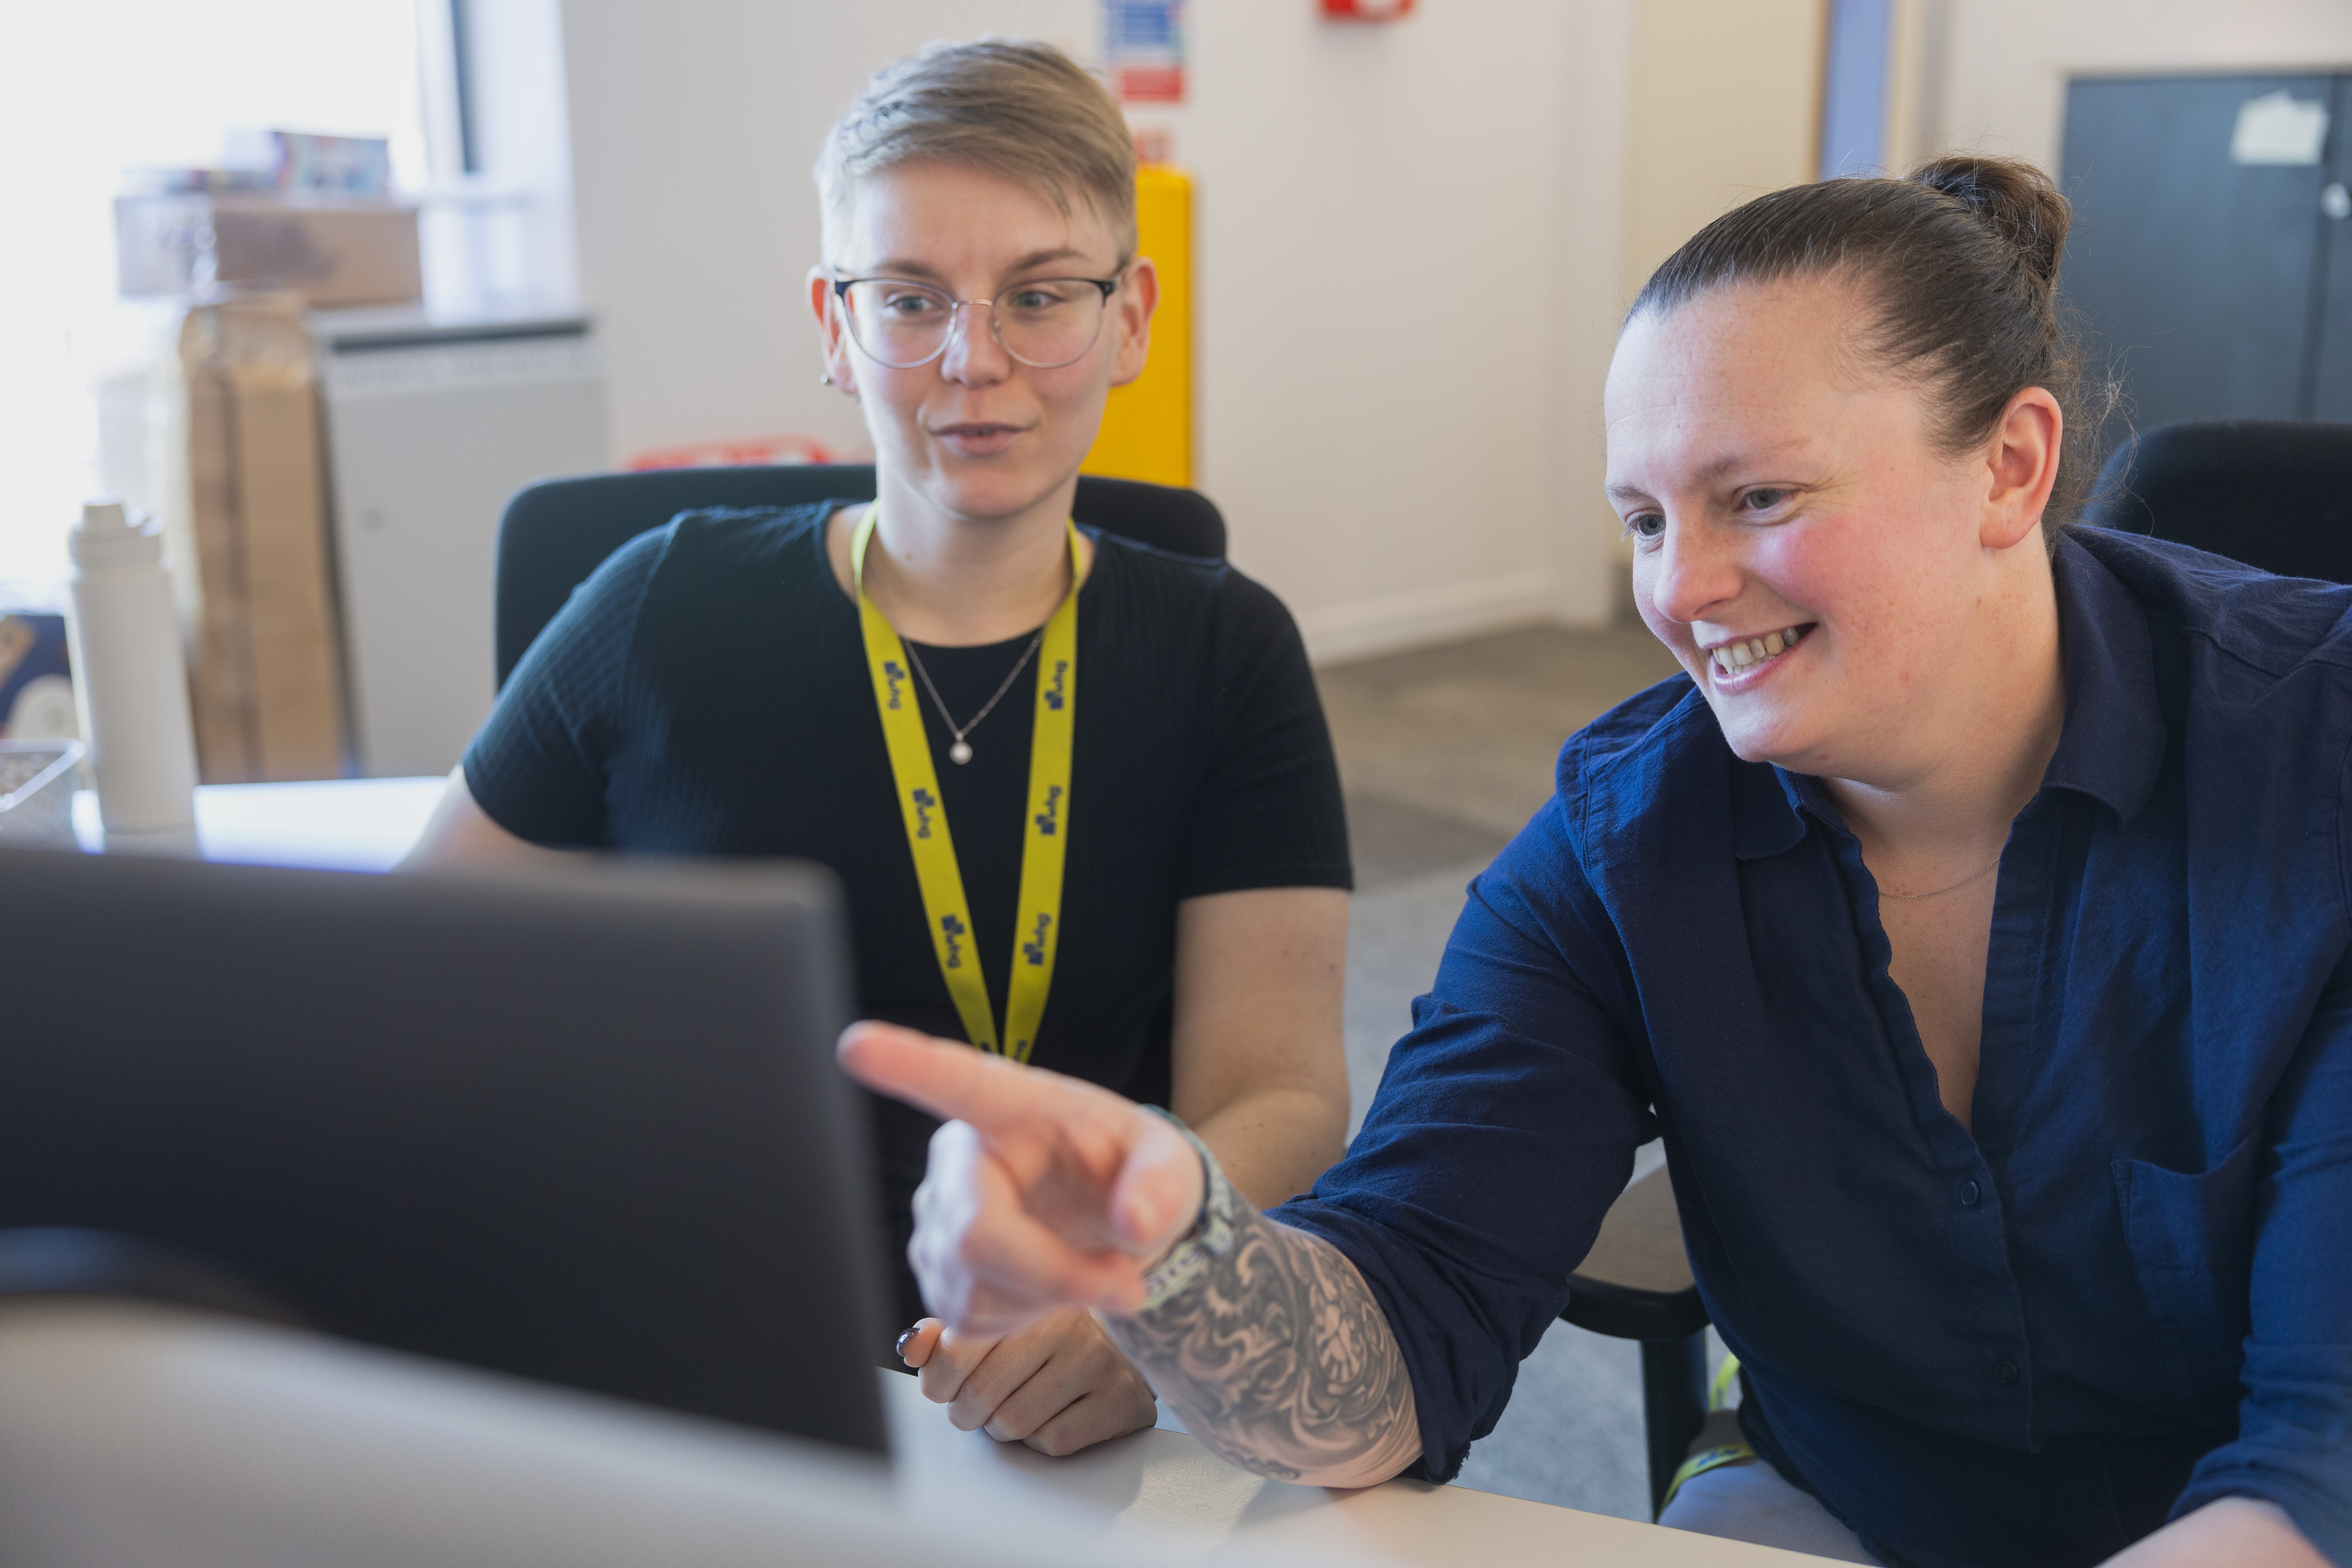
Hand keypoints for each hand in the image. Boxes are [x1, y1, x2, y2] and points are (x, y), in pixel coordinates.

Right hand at [836, 1021, 1203, 1332]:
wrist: (1113, 1218)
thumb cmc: (1129, 1170)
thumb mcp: (1167, 1162)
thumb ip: (1162, 1185)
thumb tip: (1136, 1223)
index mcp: (1011, 1105)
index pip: (954, 1081)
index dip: (904, 1065)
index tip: (857, 1045)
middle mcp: (958, 1156)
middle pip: (976, 1235)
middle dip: (1056, 1275)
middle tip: (1128, 1285)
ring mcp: (935, 1216)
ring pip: (975, 1288)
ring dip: (1050, 1298)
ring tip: (1088, 1268)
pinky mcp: (933, 1269)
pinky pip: (971, 1318)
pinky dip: (1026, 1315)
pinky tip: (1046, 1283)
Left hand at [897, 1307, 1157, 1455]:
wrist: (1119, 1354)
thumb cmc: (1044, 1344)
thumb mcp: (990, 1330)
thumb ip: (943, 1337)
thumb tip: (912, 1346)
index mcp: (1026, 1296)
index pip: (956, 1351)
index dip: (939, 1382)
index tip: (946, 1386)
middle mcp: (1067, 1321)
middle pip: (982, 1393)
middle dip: (969, 1412)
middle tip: (978, 1406)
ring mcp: (1098, 1358)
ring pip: (1015, 1421)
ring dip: (1005, 1428)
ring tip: (1019, 1406)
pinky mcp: (1121, 1398)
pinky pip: (1054, 1440)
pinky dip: (1043, 1440)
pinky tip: (1054, 1415)